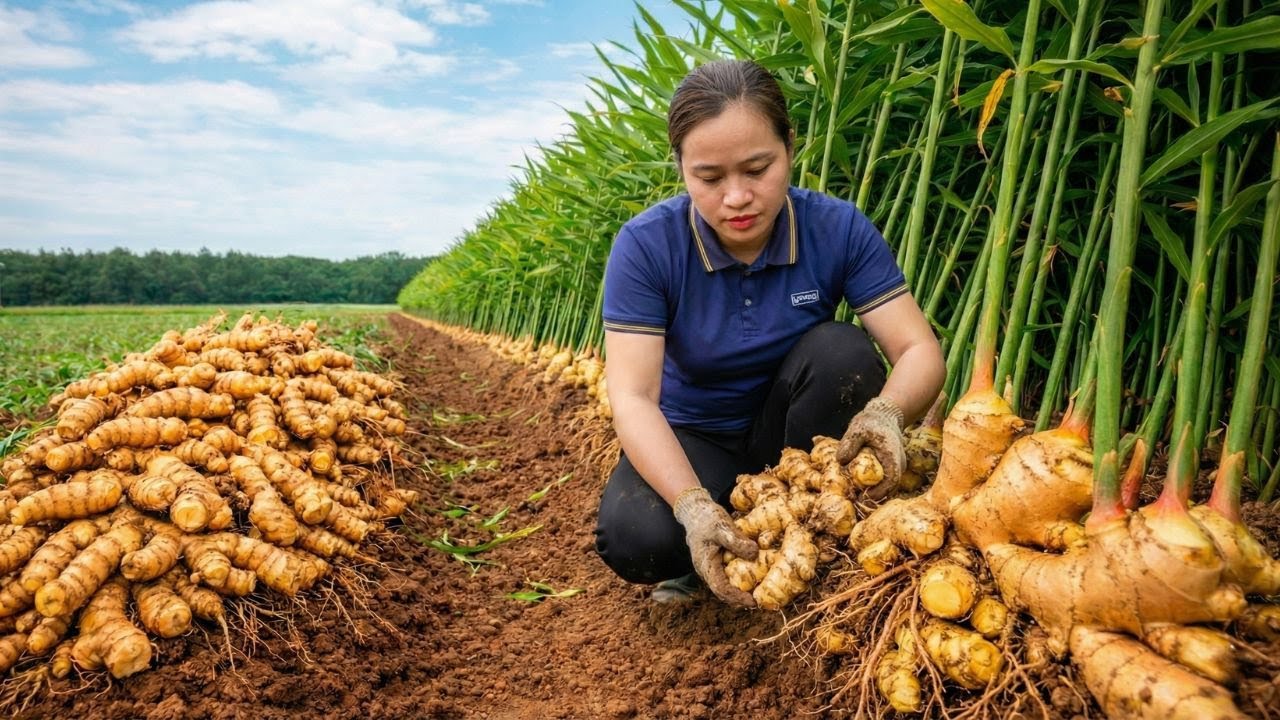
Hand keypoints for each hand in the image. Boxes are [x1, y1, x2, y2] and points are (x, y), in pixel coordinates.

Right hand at [672, 487, 758, 606]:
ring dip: (740, 591)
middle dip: (740, 599)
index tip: (752, 601)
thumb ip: (736, 541)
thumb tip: (754, 553)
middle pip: (723, 592)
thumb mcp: (722, 527)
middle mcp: (706, 570)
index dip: (736, 597)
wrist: (695, 510)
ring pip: (724, 585)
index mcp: (706, 564)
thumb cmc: (707, 518)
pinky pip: (726, 576)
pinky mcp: (716, 561)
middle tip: (760, 602)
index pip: (720, 588)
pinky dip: (738, 580)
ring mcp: (710, 567)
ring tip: (757, 593)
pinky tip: (752, 578)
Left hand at [836, 396, 905, 497]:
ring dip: (874, 495)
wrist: (883, 417)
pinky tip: (858, 492)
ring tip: (855, 498)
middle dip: (875, 497)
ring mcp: (896, 468)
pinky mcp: (890, 470)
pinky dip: (873, 490)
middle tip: (856, 502)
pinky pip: (884, 484)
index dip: (880, 491)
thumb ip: (849, 443)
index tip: (865, 497)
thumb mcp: (857, 429)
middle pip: (891, 488)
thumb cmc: (871, 422)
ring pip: (888, 488)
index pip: (892, 478)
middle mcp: (898, 464)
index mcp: (892, 454)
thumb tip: (841, 461)